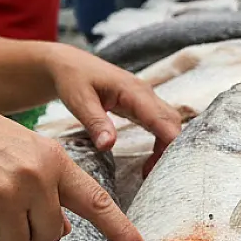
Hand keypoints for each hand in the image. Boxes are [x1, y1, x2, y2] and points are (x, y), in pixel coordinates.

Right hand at [0, 78, 148, 240]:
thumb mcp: (26, 152)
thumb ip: (51, 188)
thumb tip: (63, 230)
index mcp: (55, 160)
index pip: (97, 201)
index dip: (121, 231)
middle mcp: (35, 176)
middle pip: (50, 238)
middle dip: (28, 230)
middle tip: (3, 201)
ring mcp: (3, 193)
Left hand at [46, 44, 182, 158]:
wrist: (68, 64)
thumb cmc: (72, 79)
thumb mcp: (79, 101)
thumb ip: (96, 123)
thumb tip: (109, 146)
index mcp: (134, 92)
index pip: (163, 119)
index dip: (172, 143)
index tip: (169, 167)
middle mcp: (145, 94)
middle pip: (172, 123)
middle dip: (171, 149)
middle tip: (157, 176)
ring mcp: (145, 99)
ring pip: (169, 124)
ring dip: (166, 147)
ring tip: (150, 171)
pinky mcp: (141, 105)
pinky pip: (160, 124)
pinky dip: (160, 142)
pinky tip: (149, 160)